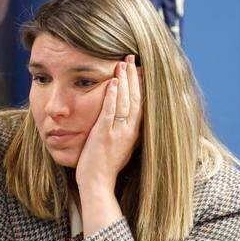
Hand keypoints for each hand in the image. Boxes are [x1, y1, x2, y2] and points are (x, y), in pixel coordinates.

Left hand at [75, 55, 141, 196]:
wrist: (97, 183)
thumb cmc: (105, 166)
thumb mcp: (121, 146)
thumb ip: (125, 131)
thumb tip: (128, 118)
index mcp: (134, 132)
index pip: (142, 102)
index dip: (141, 83)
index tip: (140, 67)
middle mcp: (130, 130)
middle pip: (136, 97)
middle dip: (134, 75)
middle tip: (131, 57)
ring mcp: (118, 132)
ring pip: (126, 101)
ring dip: (124, 80)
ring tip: (122, 62)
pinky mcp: (105, 135)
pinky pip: (111, 111)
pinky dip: (113, 95)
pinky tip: (112, 81)